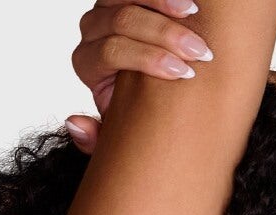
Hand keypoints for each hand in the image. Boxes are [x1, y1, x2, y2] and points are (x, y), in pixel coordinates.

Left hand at [66, 2, 213, 146]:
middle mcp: (92, 31)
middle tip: (199, 51)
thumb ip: (97, 139)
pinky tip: (190, 4)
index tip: (183, 73)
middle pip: (123, 21)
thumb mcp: (117, 131)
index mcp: (87, 63)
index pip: (111, 52)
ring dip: (164, 3)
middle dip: (164, 35)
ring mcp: (106, 8)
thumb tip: (76, 123)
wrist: (141, 92)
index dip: (148, 59)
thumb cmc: (133, 112)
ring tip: (195, 13)